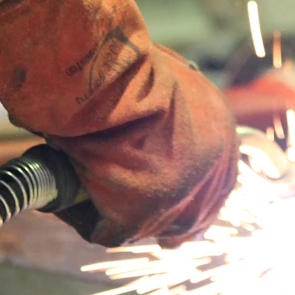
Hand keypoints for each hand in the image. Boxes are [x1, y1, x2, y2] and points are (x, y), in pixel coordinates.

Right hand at [0, 0, 237, 245]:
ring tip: (85, 177)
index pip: (212, 185)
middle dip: (152, 211)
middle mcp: (214, 175)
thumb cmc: (126, 65)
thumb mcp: (170, 79)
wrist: (106, 75)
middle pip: (188, 218)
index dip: (180, 190)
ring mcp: (179, 201)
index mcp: (224, 140)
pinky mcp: (140, 219)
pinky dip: (83, 214)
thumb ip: (175, 109)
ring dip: (112, 207)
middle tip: (114, 196)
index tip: (152, 190)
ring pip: (143, 225)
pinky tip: (70, 189)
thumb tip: (155, 116)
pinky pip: (105, 230)